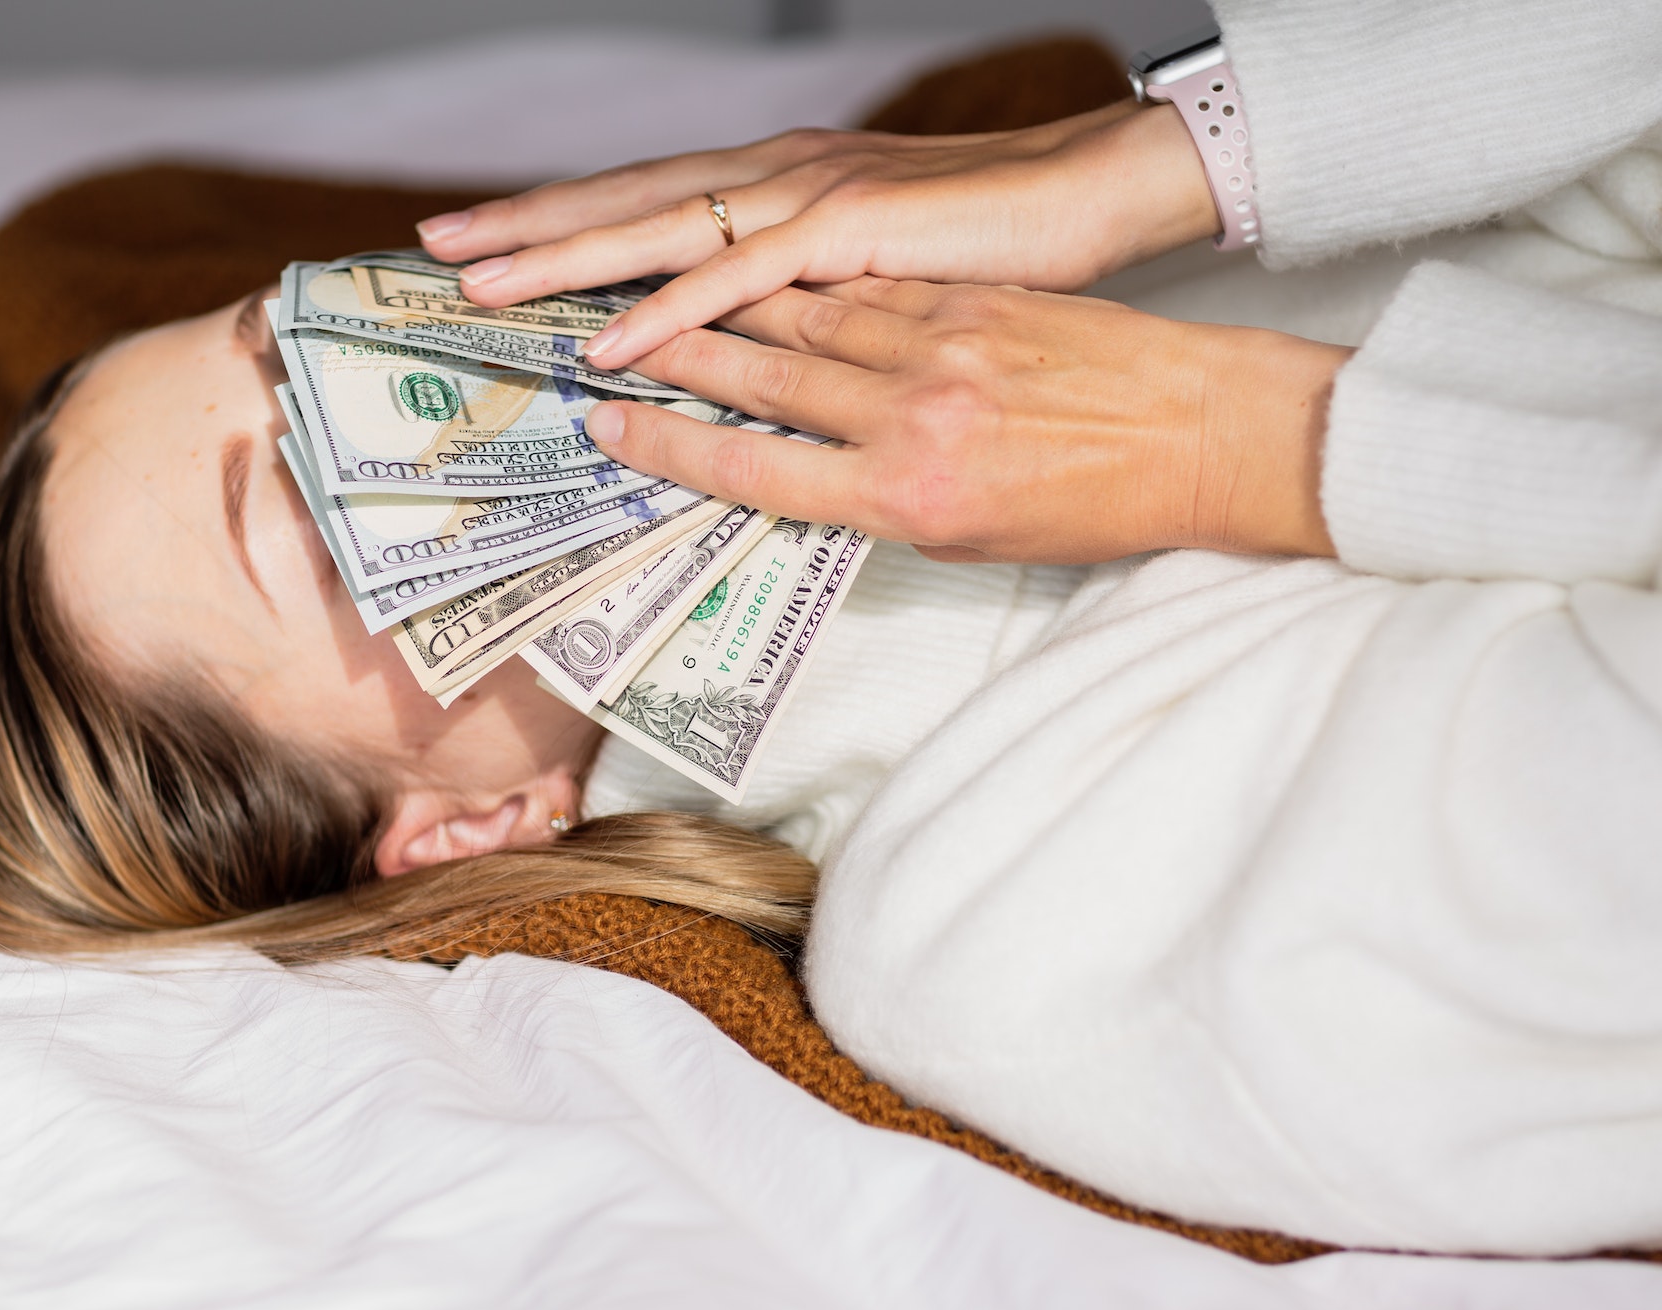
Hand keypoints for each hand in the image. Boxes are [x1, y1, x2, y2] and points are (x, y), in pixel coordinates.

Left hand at [416, 103, 1220, 373]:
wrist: (1090, 199)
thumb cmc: (989, 245)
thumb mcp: (874, 264)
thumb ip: (805, 290)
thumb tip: (755, 334)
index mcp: (779, 185)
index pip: (650, 201)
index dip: (564, 219)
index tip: (487, 241)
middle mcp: (776, 177)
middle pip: (628, 201)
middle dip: (528, 225)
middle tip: (438, 246)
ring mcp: (807, 197)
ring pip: (661, 230)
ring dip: (568, 260)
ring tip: (485, 286)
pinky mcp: (849, 231)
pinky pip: (739, 278)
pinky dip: (670, 310)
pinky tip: (610, 341)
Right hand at [582, 279, 1349, 564]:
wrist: (1204, 437)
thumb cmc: (1092, 507)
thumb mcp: (969, 540)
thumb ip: (878, 503)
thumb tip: (806, 469)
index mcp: (904, 498)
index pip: (755, 471)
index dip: (670, 445)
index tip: (609, 425)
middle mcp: (911, 419)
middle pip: (759, 378)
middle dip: (668, 357)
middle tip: (600, 339)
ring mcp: (940, 348)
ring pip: (801, 317)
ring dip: (718, 307)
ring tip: (658, 296)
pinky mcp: (970, 301)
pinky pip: (864, 288)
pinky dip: (804, 281)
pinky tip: (762, 273)